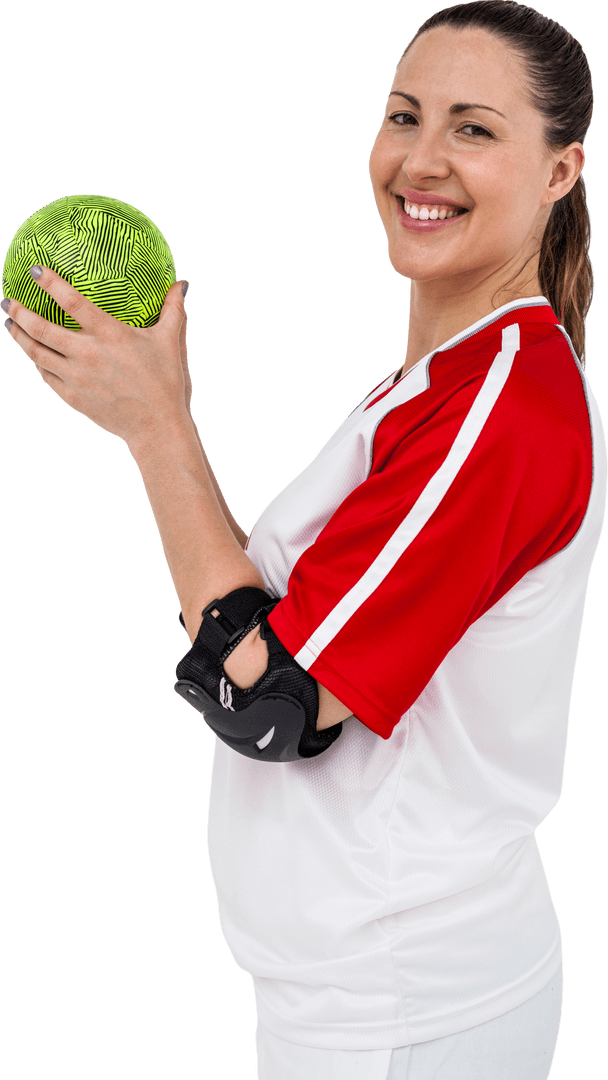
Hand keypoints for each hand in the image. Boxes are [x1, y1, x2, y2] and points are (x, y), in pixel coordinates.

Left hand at [2, 266, 190, 447]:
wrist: (157, 428)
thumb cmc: (166, 383)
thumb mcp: (171, 342)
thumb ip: (173, 309)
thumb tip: (181, 283)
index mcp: (110, 335)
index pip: (71, 302)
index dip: (50, 283)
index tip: (34, 270)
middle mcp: (87, 354)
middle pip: (41, 328)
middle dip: (18, 311)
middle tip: (6, 299)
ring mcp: (76, 377)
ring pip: (36, 353)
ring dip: (19, 336)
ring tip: (9, 324)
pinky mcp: (72, 397)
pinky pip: (45, 375)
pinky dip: (35, 362)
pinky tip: (32, 354)